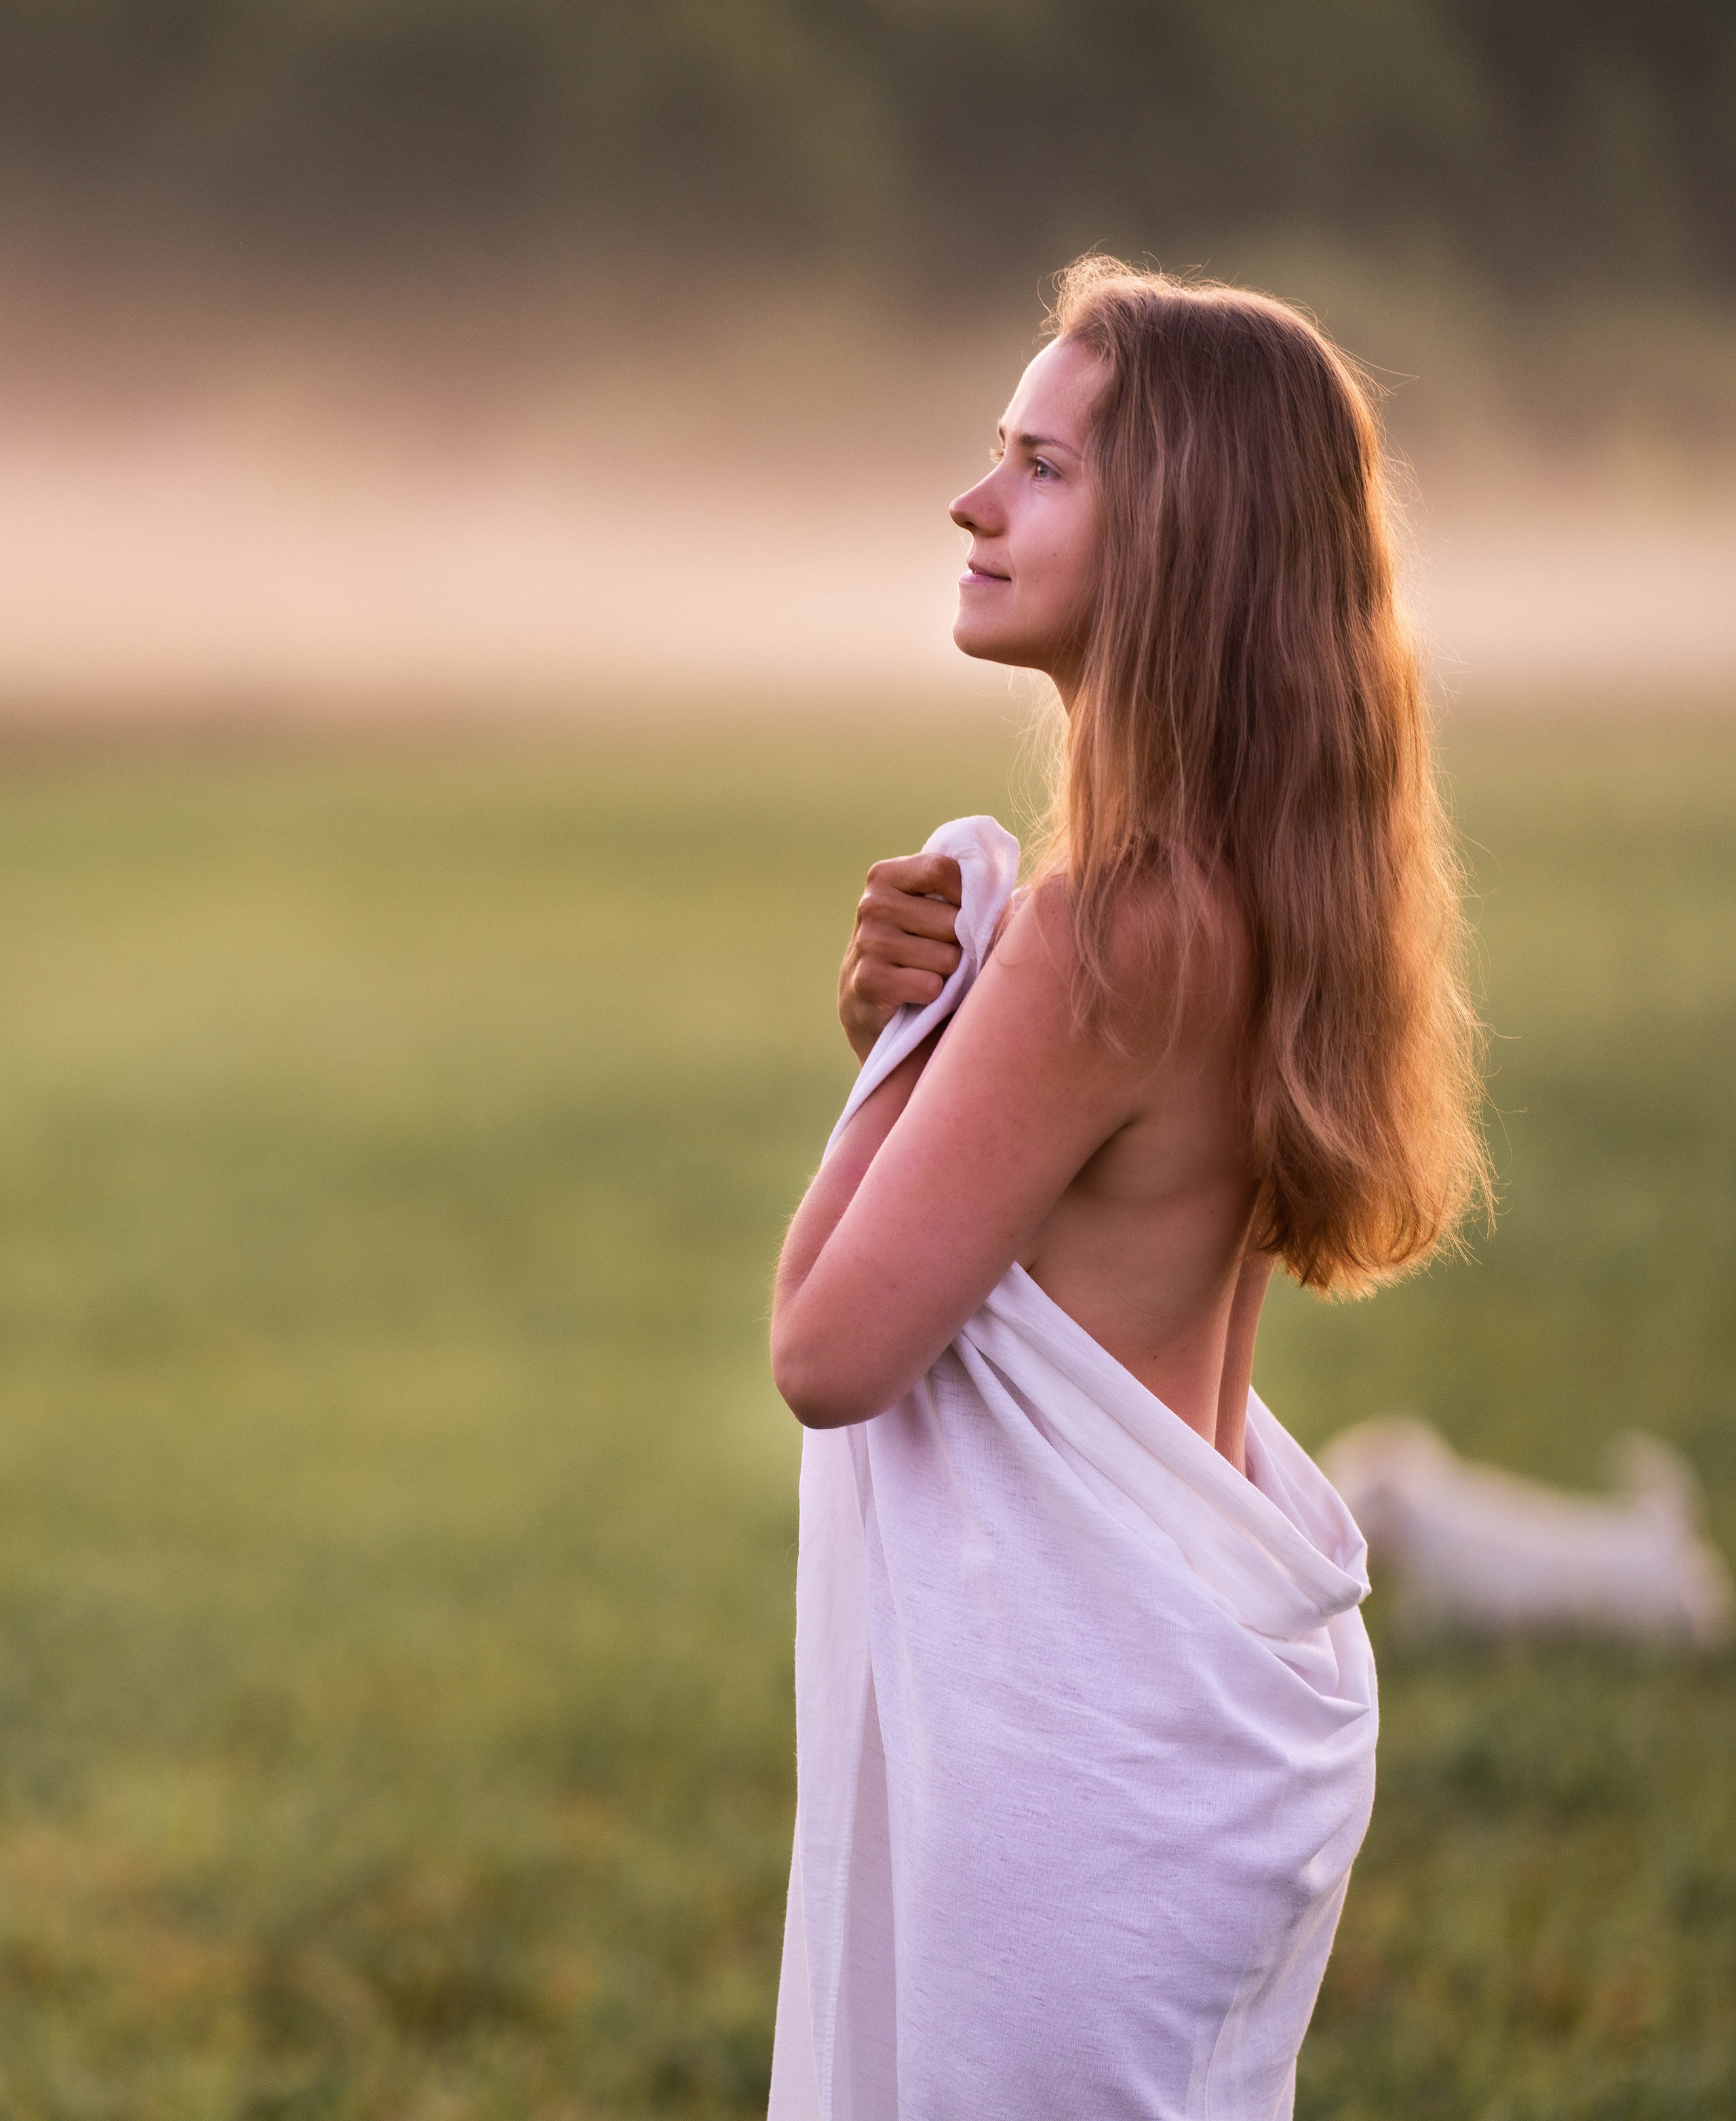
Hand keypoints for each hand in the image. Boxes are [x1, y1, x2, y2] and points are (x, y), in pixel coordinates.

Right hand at [838, 854, 962, 1062]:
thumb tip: (1022, 893)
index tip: (968, 915)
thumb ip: (963, 891)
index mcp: (885, 876)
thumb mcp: (933, 911)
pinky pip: (931, 986)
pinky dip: (934, 997)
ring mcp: (867, 942)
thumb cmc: (918, 950)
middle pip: (952, 920)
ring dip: (948, 974)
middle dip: (960, 944)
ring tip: (928, 974)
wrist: (871, 1006)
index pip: (943, 869)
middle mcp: (872, 904)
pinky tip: (915, 996)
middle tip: (944, 956)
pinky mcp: (868, 980)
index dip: (969, 896)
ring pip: (947, 957)